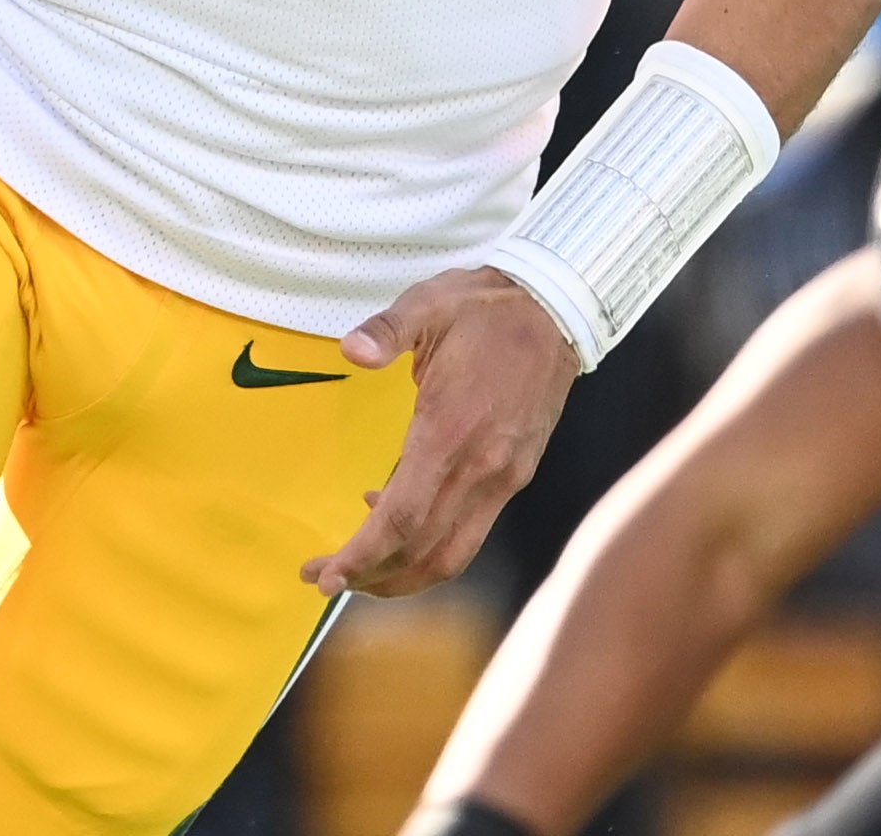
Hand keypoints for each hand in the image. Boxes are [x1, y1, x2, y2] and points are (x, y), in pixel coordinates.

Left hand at [303, 268, 579, 598]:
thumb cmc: (487, 307)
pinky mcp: (517, 473)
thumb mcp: (429, 303)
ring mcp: (504, 476)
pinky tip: (395, 512)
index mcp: (451, 430)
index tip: (323, 575)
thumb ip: (386, 330)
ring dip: (403, 573)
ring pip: (452, 553)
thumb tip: (351, 349)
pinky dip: (430, 543)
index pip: (402, 519)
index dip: (361, 556)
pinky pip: (470, 530)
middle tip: (323, 577)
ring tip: (359, 566)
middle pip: (424, 552)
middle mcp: (482, 466)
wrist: (558, 307)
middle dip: (371, 577)